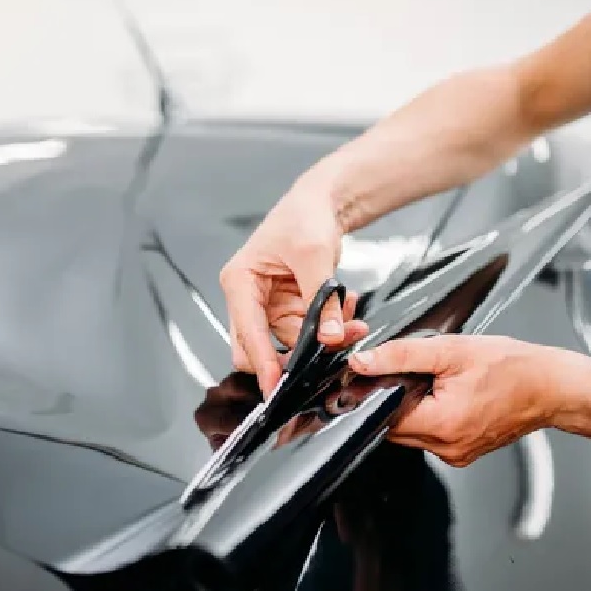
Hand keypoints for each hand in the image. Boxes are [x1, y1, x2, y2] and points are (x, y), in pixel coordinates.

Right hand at [220, 174, 368, 393]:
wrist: (322, 204)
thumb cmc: (304, 217)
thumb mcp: (314, 255)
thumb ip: (322, 299)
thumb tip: (329, 337)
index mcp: (240, 281)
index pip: (247, 332)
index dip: (263, 361)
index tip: (276, 386)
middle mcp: (248, 298)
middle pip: (259, 348)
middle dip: (296, 355)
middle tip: (329, 355)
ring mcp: (269, 307)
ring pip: (290, 344)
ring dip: (322, 339)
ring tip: (350, 320)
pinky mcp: (288, 309)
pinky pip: (306, 333)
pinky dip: (328, 327)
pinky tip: (345, 307)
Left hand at [348, 335, 569, 466]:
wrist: (552, 387)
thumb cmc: (512, 367)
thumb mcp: (450, 350)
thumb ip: (401, 356)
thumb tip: (363, 362)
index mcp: (441, 424)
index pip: (382, 418)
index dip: (375, 396)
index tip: (380, 377)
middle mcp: (447, 447)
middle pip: (393, 428)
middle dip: (395, 401)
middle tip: (415, 376)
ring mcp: (456, 455)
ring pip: (410, 434)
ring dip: (412, 410)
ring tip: (435, 385)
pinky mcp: (463, 454)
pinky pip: (430, 438)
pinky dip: (429, 418)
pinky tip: (447, 398)